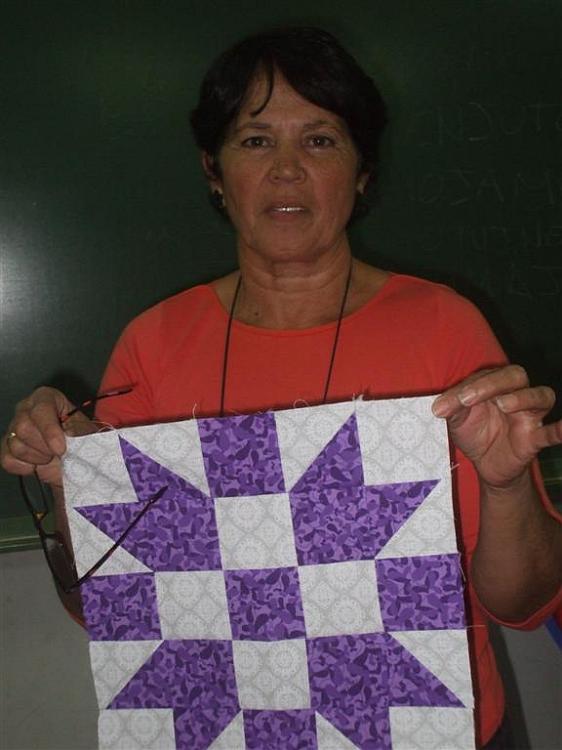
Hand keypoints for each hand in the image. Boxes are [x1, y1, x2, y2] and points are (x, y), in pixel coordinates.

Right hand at [1, 387, 93, 486]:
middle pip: (23, 428)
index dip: (50, 431)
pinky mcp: (6, 446)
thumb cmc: (79, 436)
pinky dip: (25, 467)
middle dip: (44, 447)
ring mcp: (13, 427)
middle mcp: (26, 409)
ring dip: (37, 457)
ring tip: (50, 456)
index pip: (41, 410)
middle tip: (59, 452)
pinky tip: (37, 463)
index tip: (61, 449)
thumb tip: (68, 440)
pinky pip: (8, 460)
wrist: (73, 453)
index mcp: (46, 397)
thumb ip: (77, 432)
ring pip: (15, 445)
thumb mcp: (84, 430)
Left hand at [432, 365, 560, 489]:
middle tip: (467, 400)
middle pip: (515, 376)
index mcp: (494, 386)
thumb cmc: (474, 434)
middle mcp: (516, 394)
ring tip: (503, 405)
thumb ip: (451, 409)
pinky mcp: (535, 438)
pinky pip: (552, 432)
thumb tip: (438, 408)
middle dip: (492, 383)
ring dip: (523, 398)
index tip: (446, 405)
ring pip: (540, 395)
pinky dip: (560, 430)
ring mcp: (529, 415)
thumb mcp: (457, 420)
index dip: (466, 387)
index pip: (486, 376)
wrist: (485, 465)